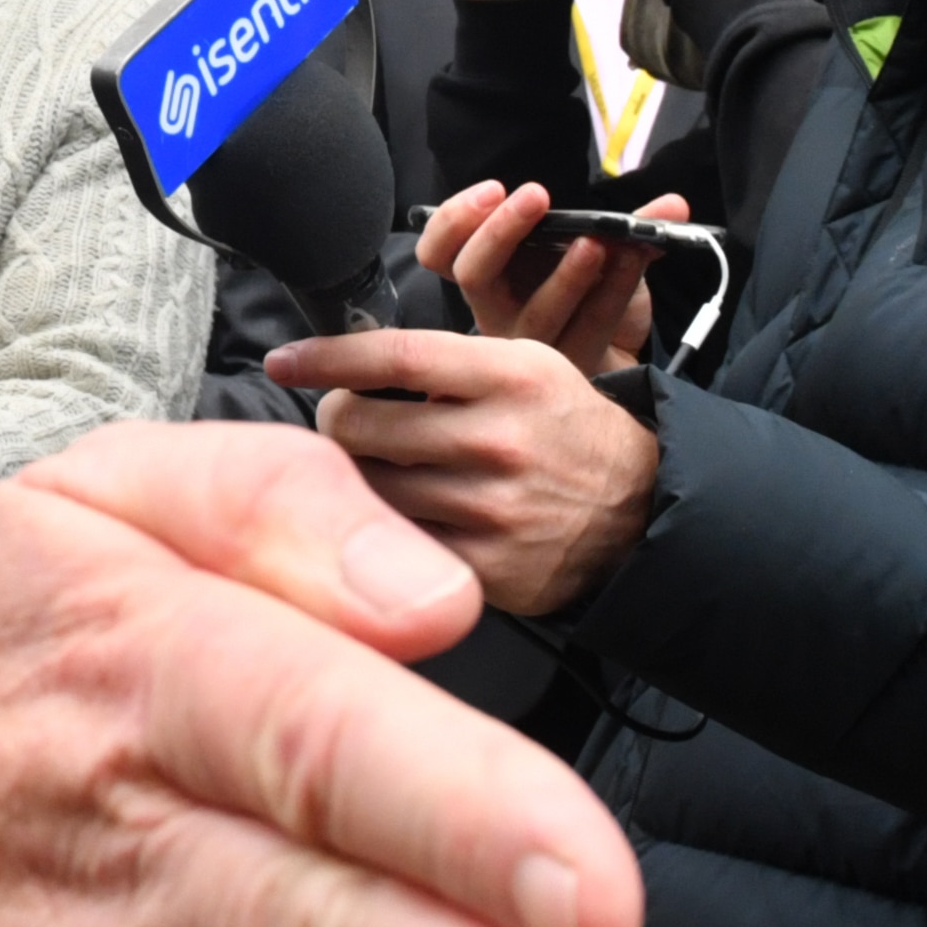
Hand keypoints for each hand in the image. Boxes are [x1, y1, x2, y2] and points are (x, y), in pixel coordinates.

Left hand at [269, 325, 657, 619]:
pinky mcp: (484, 569)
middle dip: (335, 420)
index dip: (327, 357)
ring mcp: (490, 509)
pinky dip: (380, 528)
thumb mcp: (524, 368)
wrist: (640, 512)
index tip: (286, 361)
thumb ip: (442, 364)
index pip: (394, 358)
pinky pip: (393, 543)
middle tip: (346, 422)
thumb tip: (343, 365)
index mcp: (510, 376)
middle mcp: (499, 440)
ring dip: (352, 476)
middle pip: (359, 425)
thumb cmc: (562, 430)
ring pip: (365, 488)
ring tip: (376, 467)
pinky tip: (394, 518)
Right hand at [417, 180, 679, 378]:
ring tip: (597, 239)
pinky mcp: (571, 368)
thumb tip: (675, 203)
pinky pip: (590, 325)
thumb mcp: (595, 250)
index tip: (492, 190)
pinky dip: (615, 287)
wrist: (617, 355)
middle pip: (472, 275)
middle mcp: (497, 311)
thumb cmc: (589, 297)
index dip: (453, 221)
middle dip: (500, 232)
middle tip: (535, 195)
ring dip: (567, 271)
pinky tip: (635, 258)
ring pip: (536, 312)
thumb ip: (626, 224)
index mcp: (487, 275)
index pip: (439, 252)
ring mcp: (530, 348)